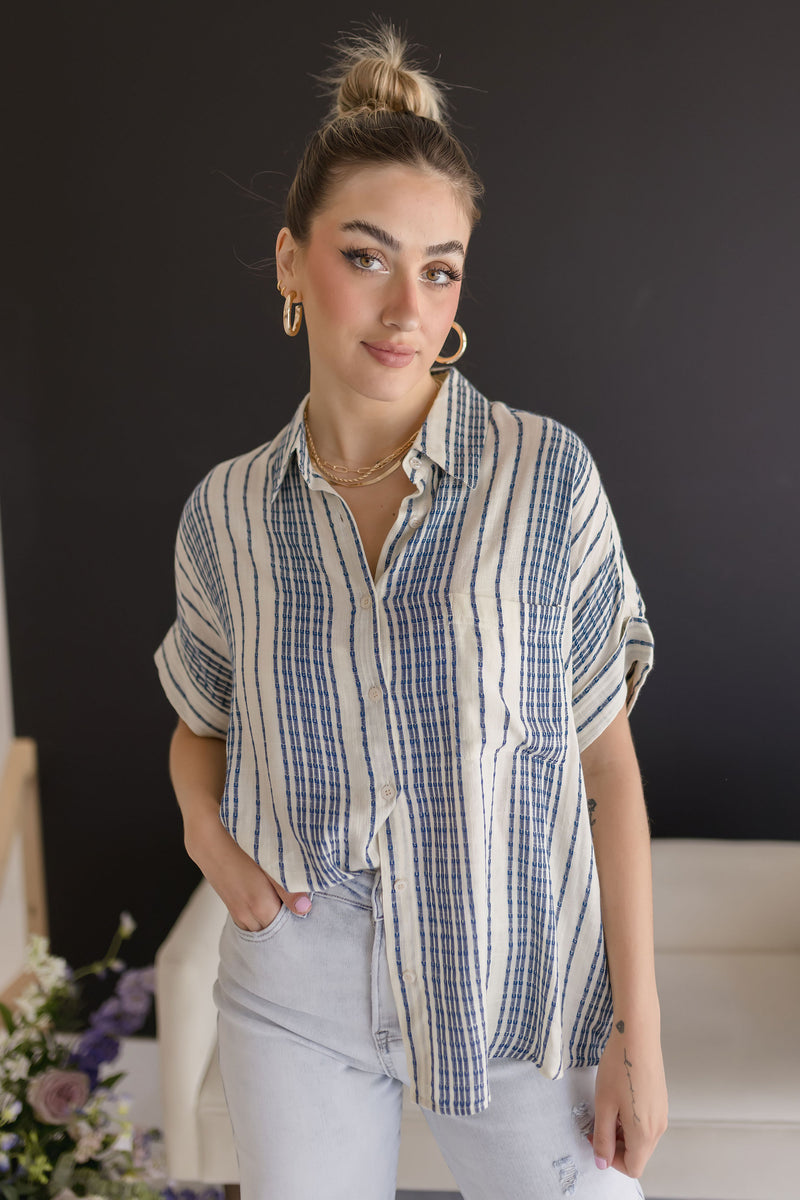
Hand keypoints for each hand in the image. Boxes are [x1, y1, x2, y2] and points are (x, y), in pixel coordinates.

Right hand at [185, 810, 311, 929]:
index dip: (299, 918)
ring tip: (284, 901)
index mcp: (260, 906)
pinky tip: (269, 899)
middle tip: (300, 904)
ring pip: (261, 927)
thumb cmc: (242, 843)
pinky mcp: (230, 907)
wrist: (208, 836)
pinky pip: (250, 922)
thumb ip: (288, 888)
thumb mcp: (270, 861)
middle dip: (287, 921)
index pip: (287, 927)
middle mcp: (247, 916)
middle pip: (274, 930)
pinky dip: (261, 917)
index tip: (309, 907)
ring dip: (272, 919)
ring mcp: (237, 913)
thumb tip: (304, 908)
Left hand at [589, 1018, 667, 1178]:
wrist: (637, 1036)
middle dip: (616, 1146)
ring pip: (642, 1138)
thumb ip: (603, 1138)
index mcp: (645, 1133)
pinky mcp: (661, 1100)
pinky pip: (646, 1123)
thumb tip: (601, 1162)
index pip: (633, 1167)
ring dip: (623, 1133)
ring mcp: (662, 1113)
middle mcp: (659, 1127)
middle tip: (597, 1124)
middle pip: (638, 1154)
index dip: (611, 1160)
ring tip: (607, 1108)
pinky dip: (631, 1121)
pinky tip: (619, 1099)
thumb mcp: (604, 1105)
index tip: (596, 1139)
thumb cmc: (619, 1068)